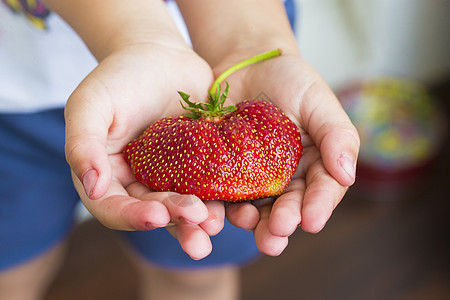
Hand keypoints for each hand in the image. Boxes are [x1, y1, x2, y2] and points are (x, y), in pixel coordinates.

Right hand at [65, 43, 223, 259]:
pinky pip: (210, 185)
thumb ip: (82, 144)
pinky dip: (221, 196)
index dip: (132, 217)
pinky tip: (235, 203)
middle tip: (197, 222)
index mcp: (107, 175)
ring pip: (184, 205)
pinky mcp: (199, 165)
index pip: (114, 208)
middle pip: (154, 211)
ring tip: (215, 225)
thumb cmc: (119, 76)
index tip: (155, 215)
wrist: (159, 54)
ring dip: (199, 219)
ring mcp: (171, 175)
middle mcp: (139, 182)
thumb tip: (92, 188)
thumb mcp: (91, 103)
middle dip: (175, 221)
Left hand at [220, 52, 359, 255]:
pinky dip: (221, 206)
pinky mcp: (226, 173)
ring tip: (252, 230)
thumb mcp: (317, 100)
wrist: (246, 66)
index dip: (318, 206)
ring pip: (257, 208)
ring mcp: (255, 178)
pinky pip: (224, 193)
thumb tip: (348, 175)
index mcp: (315, 163)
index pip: (321, 189)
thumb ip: (336, 134)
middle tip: (276, 236)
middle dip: (283, 222)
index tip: (312, 221)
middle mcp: (287, 177)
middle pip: (288, 206)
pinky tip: (218, 213)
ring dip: (254, 224)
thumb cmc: (289, 79)